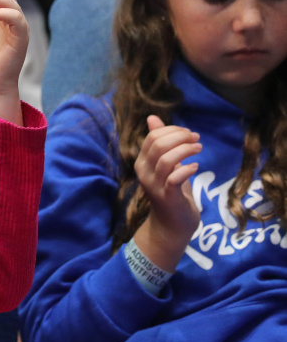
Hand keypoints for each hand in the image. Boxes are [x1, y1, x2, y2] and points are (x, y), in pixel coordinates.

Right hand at [132, 114, 201, 271]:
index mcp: (142, 162)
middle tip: (196, 138)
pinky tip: (196, 167)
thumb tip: (152, 117)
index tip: (189, 133)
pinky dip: (186, 169)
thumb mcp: (165, 164)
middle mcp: (144, 172)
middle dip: (180, 137)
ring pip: (166, 159)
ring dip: (185, 150)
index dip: (172, 130)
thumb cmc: (171, 192)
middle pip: (157, 145)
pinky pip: (174, 178)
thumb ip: (159, 143)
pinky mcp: (167, 196)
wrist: (171, 224)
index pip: (152, 137)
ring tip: (199, 148)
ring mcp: (154, 185)